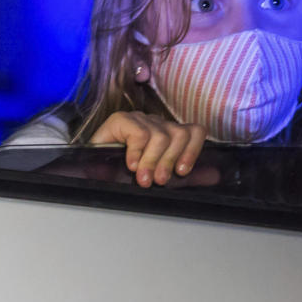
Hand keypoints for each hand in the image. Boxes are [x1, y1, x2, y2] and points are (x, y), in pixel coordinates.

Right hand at [89, 111, 216, 187]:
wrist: (88, 168)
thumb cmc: (123, 172)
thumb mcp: (156, 173)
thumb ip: (182, 173)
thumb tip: (213, 176)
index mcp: (170, 133)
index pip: (194, 131)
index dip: (192, 150)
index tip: (182, 171)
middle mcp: (157, 123)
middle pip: (179, 134)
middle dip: (169, 161)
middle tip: (158, 181)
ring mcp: (139, 120)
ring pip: (160, 135)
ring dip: (153, 161)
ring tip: (143, 179)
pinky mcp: (121, 120)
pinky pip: (139, 134)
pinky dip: (137, 152)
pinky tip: (132, 164)